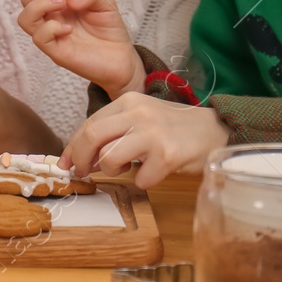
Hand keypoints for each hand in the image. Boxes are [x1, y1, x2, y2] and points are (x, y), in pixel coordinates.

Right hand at [18, 0, 143, 96]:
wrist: (122, 58)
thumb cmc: (110, 29)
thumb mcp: (105, 1)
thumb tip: (70, 0)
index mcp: (58, 5)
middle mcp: (51, 19)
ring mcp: (52, 36)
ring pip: (25, 19)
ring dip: (40, 4)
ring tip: (63, 3)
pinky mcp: (57, 52)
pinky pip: (39, 39)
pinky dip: (51, 28)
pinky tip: (70, 28)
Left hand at [58, 92, 228, 189]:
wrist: (215, 130)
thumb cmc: (174, 127)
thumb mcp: (142, 118)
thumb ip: (114, 130)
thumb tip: (82, 155)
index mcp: (129, 100)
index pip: (89, 124)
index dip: (73, 146)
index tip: (66, 163)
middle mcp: (139, 113)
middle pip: (92, 137)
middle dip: (81, 159)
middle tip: (83, 172)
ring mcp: (153, 134)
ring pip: (109, 158)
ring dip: (113, 170)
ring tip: (128, 167)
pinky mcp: (168, 156)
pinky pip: (140, 179)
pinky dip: (145, 181)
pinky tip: (155, 171)